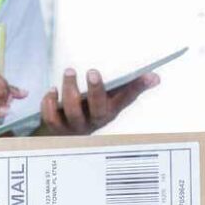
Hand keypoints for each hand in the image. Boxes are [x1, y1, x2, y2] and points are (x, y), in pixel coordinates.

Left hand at [34, 68, 158, 135]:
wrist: (64, 133)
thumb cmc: (91, 110)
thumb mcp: (110, 99)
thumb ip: (129, 87)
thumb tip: (155, 77)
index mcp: (109, 111)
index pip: (127, 99)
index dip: (137, 87)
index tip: (149, 75)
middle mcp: (94, 120)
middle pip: (98, 109)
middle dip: (96, 90)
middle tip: (93, 71)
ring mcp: (75, 125)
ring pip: (73, 112)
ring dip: (70, 90)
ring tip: (70, 72)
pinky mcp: (56, 127)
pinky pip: (52, 118)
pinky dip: (49, 103)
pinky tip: (52, 91)